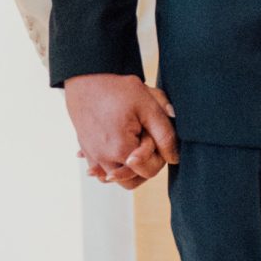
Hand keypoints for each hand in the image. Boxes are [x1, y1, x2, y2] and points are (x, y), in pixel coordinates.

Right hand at [64, 73, 178, 188]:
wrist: (86, 78)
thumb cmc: (117, 89)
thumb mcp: (148, 106)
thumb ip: (165, 134)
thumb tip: (174, 157)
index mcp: (120, 150)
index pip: (149, 171)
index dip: (158, 155)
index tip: (152, 134)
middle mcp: (103, 159)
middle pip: (132, 182)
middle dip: (143, 167)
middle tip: (146, 142)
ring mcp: (92, 156)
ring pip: (116, 178)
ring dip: (128, 168)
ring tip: (134, 145)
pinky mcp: (86, 150)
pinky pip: (101, 170)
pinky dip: (112, 164)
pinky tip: (119, 149)